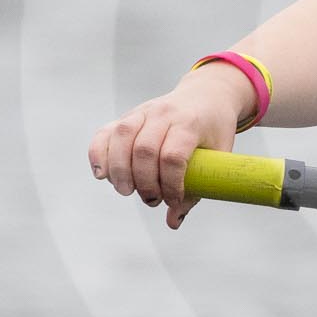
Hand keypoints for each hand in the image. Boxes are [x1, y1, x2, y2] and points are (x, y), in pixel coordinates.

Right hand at [87, 64, 254, 228]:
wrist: (207, 94)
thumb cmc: (214, 130)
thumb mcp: (218, 156)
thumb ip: (198, 189)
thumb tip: (173, 222)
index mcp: (190, 123)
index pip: (173, 157)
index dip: (171, 185)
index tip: (173, 201)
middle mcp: (164, 113)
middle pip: (144, 149)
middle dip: (144, 183)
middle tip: (151, 200)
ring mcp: (144, 112)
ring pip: (122, 137)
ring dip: (119, 170)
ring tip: (126, 191)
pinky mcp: (129, 116)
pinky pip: (106, 132)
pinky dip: (98, 153)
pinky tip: (101, 175)